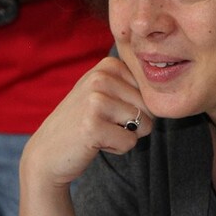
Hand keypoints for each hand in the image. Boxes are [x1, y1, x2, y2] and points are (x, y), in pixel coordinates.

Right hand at [20, 57, 153, 189]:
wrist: (48, 151)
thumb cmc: (85, 121)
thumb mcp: (105, 91)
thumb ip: (133, 83)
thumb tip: (167, 83)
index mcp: (108, 65)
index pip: (150, 91)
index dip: (134, 107)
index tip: (109, 109)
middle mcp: (100, 77)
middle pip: (149, 107)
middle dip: (132, 123)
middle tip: (102, 123)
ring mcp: (95, 100)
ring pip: (143, 124)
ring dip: (125, 135)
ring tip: (99, 131)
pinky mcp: (92, 126)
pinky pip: (130, 142)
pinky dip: (117, 148)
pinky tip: (94, 142)